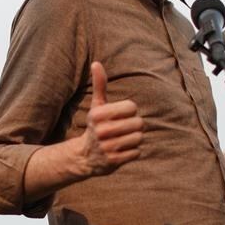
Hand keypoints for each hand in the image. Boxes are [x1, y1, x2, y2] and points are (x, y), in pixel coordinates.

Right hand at [75, 61, 142, 176]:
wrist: (85, 156)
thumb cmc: (96, 125)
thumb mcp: (97, 106)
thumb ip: (99, 85)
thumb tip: (96, 63)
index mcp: (98, 115)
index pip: (132, 108)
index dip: (129, 111)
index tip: (120, 116)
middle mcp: (101, 131)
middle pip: (138, 123)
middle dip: (134, 126)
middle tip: (124, 129)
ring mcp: (107, 147)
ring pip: (138, 138)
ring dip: (134, 139)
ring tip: (123, 139)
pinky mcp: (113, 161)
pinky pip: (136, 153)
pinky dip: (132, 152)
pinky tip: (122, 151)